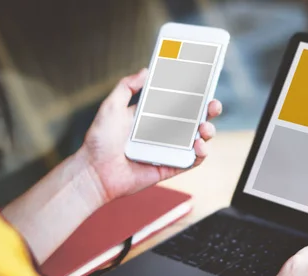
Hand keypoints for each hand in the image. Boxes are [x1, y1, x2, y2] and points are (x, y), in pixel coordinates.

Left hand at [79, 68, 222, 202]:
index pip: (179, 101)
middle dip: (208, 111)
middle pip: (194, 118)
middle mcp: (164, 132)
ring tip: (204, 128)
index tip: (204, 82)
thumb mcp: (111, 106)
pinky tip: (199, 145)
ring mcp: (169, 150)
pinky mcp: (171, 167)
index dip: (194, 93)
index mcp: (152, 115)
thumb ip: (127, 87)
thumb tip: (146, 70)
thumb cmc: (99, 141)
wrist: (94, 172)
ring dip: (208, 131)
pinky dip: (201, 153)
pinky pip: (192, 160)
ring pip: (198, 139)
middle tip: (213, 105)